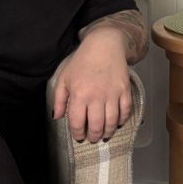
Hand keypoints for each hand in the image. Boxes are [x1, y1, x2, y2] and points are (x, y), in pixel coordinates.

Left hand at [52, 27, 131, 142]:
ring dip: (108, 132)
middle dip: (93, 137)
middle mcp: (96, 97)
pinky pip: (126, 111)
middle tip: (92, 138)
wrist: (104, 45)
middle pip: (96, 126)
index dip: (77, 134)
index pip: (78, 123)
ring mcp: (113, 94)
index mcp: (79, 94)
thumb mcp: (64, 77)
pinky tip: (118, 123)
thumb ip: (59, 99)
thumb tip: (57, 117)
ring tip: (104, 135)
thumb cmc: (82, 61)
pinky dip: (123, 120)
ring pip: (112, 122)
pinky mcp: (125, 90)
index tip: (79, 137)